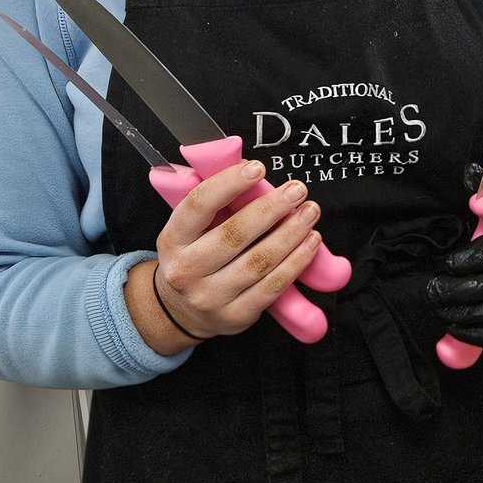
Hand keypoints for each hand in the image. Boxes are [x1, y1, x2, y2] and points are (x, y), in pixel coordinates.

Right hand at [136, 160, 321, 348]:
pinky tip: (310, 243)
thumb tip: (245, 166)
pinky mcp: (236, 316)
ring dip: (290, 234)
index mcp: (173, 239)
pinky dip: (296, 263)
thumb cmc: (193, 255)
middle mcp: (187, 269)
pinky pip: (272, 287)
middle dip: (271, 208)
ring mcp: (211, 296)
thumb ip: (210, 201)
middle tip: (296, 190)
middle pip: (234, 234)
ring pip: (258, 262)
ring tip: (309, 212)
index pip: (198, 205)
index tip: (256, 168)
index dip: (229, 183)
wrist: (182, 310)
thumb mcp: (187, 229)